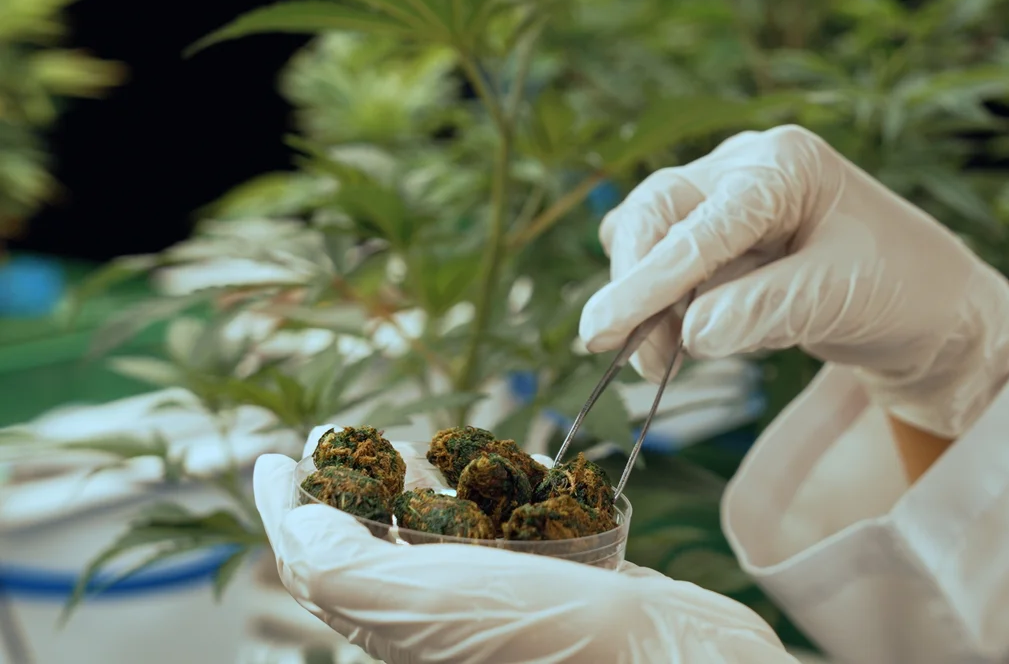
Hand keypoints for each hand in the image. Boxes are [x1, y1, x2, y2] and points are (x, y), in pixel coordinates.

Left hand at [255, 451, 794, 663]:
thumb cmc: (546, 635)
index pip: (318, 564)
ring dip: (429, 479)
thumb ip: (334, 565)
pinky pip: (518, 524)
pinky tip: (514, 467)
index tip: (272, 458)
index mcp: (398, 626)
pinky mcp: (565, 580)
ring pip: (448, 527)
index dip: (287, 508)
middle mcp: (445, 616)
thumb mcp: (413, 599)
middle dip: (357, 483)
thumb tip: (290, 520)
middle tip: (342, 434)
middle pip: (378, 541)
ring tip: (423, 444)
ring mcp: (507, 597)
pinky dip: (507, 488)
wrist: (668, 659)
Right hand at [579, 125, 1008, 437]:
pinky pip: (669, 266)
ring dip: (642, 300)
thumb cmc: (904, 290)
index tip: (604, 327)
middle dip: (634, 283)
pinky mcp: (724, 241)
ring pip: (651, 238)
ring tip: (658, 364)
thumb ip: (766, 309)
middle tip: (622, 355)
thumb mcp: (841, 298)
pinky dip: (660, 306)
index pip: (702, 221)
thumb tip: (689, 332)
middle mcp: (748, 167)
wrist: (935, 312)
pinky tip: (675, 348)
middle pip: (656, 212)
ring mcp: (731, 200)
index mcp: (785, 163)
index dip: (649, 278)